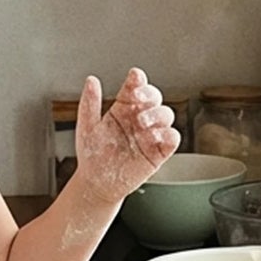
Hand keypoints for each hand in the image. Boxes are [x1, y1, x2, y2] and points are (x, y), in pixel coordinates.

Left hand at [74, 68, 179, 203]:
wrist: (96, 183)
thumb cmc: (92, 155)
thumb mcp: (87, 126)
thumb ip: (90, 103)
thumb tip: (91, 80)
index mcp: (123, 108)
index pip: (135, 87)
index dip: (137, 79)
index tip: (134, 77)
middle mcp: (139, 118)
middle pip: (154, 97)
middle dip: (149, 94)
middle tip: (137, 99)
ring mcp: (150, 134)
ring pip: (166, 115)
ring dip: (157, 114)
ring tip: (141, 123)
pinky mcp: (158, 152)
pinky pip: (172, 138)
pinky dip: (167, 134)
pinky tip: (152, 136)